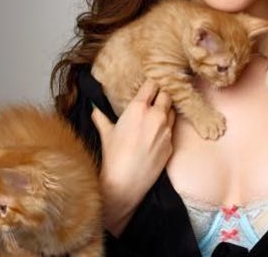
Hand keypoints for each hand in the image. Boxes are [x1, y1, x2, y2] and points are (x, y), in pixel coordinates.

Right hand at [91, 79, 174, 235]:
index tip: (149, 84)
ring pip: (172, 110)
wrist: (125, 184)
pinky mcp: (171, 144)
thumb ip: (101, 117)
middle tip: (155, 96)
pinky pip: (172, 129)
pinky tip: (157, 133)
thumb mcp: (106, 133)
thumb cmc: (113, 156)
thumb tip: (94, 107)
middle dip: (162, 93)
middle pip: (167, 94)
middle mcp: (156, 115)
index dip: (151, 83)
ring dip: (166, 109)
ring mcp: (166, 130)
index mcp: (139, 108)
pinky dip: (166, 127)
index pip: (152, 84)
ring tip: (157, 113)